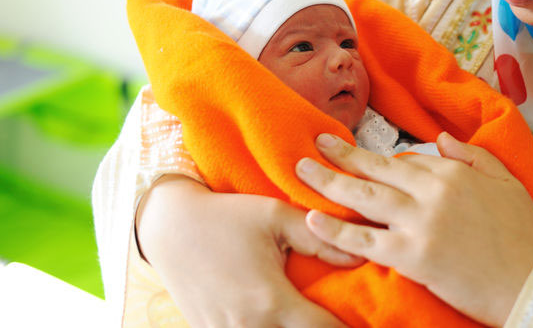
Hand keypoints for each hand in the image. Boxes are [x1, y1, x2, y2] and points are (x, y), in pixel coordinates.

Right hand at [136, 174, 361, 327]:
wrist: (169, 226)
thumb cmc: (227, 216)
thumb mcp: (275, 217)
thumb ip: (320, 238)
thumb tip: (360, 256)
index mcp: (272, 301)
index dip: (346, 327)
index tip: (363, 321)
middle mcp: (249, 327)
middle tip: (337, 318)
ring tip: (309, 317)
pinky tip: (279, 319)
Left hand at [295, 133, 532, 326]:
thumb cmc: (525, 234)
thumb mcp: (506, 182)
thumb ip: (473, 155)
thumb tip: (440, 139)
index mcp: (453, 172)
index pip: (404, 159)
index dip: (377, 159)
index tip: (356, 153)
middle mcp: (432, 191)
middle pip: (375, 169)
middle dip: (340, 156)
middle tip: (314, 144)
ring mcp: (420, 223)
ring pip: (364, 198)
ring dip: (329, 183)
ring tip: (302, 171)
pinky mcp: (413, 256)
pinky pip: (366, 241)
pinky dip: (337, 231)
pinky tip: (314, 218)